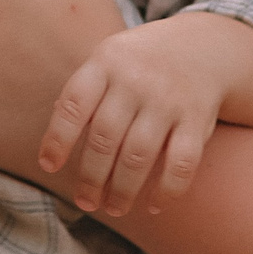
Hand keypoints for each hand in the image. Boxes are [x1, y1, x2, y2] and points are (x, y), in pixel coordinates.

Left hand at [39, 14, 252, 216]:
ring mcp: (168, 99)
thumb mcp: (109, 60)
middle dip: (92, 178)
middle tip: (86, 202)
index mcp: (106, 63)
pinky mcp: (197, 118)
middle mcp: (136, 79)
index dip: (58, 139)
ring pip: (139, 155)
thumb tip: (54, 142)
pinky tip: (153, 205)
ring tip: (114, 208)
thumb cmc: (141, 63)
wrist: (204, 45)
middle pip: (105, 138)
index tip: (48, 167)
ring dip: (123, 191)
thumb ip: (84, 95)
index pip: (74, 105)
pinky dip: (166, 190)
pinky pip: (182, 162)